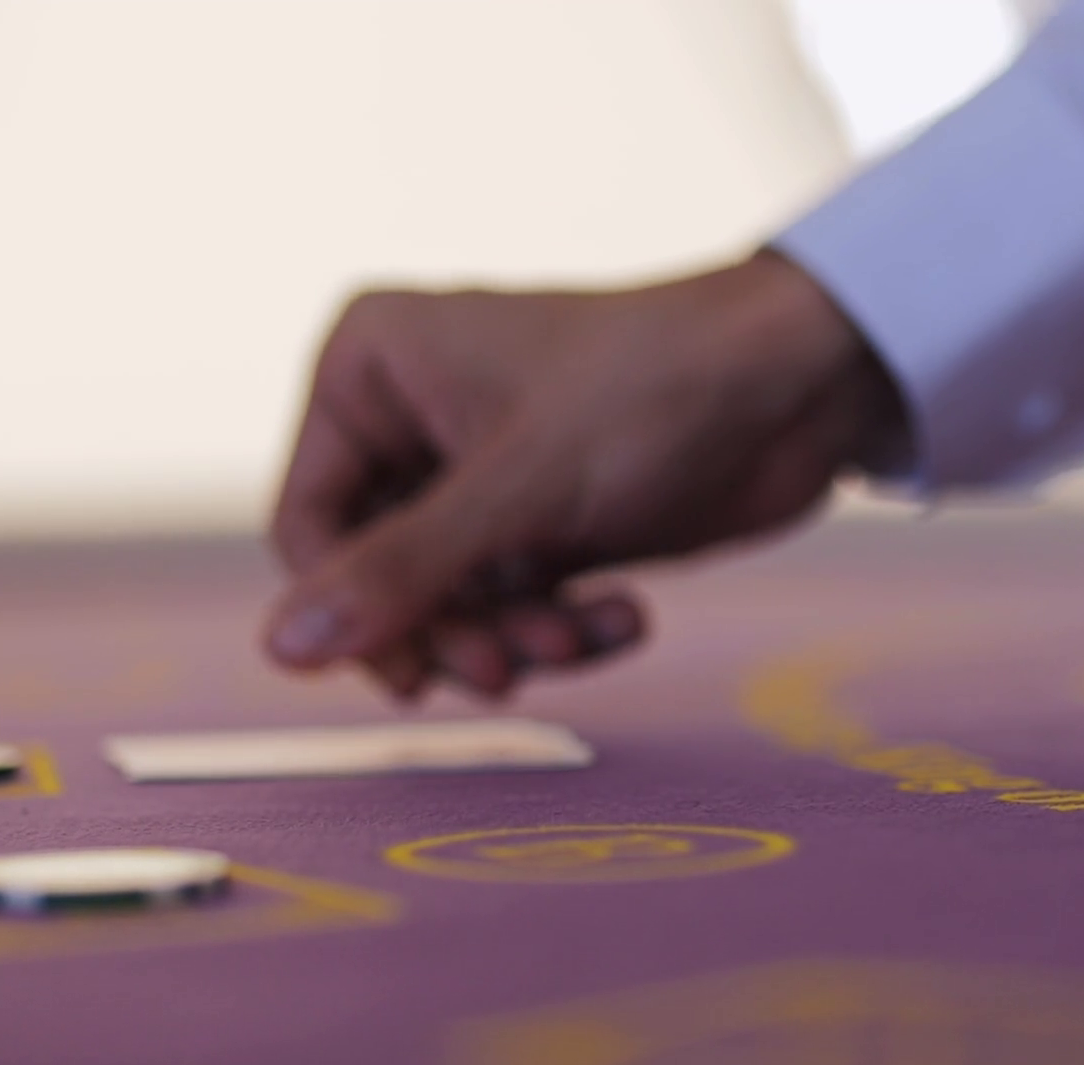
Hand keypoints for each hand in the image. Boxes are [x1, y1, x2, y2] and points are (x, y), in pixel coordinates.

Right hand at [265, 249, 909, 699]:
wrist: (805, 382)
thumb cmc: (655, 392)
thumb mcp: (520, 491)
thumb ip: (400, 573)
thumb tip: (278, 652)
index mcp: (371, 371)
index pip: (306, 527)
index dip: (355, 611)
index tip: (421, 674)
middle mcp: (411, 418)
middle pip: (377, 578)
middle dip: (451, 630)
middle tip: (508, 667)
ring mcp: (478, 474)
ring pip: (449, 605)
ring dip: (515, 637)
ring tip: (584, 632)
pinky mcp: (542, 519)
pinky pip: (513, 606)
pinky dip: (564, 626)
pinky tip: (627, 614)